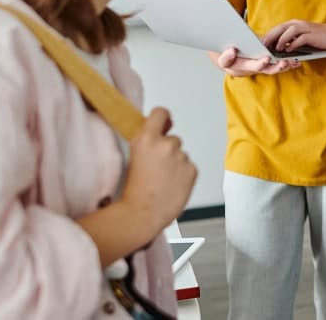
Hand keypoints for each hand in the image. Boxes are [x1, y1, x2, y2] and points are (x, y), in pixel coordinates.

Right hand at [120, 108, 197, 236]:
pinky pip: (189, 167)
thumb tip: (157, 133)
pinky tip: (171, 185)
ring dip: (175, 163)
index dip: (162, 119)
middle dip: (167, 149)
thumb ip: (146, 142)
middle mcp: (166, 144)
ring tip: (162, 180)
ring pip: (181, 154)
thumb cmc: (133, 190)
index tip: (163, 123)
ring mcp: (181, 157)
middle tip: (156, 167)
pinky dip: (183, 174)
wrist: (141, 213)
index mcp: (146, 139)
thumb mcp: (133, 156)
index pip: (161, 113)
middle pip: (172, 139)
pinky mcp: (192, 169)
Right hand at [210, 47, 299, 76]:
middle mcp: (255, 68)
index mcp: (244, 67)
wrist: (231, 59)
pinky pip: (279, 63)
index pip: (252, 66)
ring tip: (296, 62)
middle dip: (277, 67)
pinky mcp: (268, 62)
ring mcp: (262, 66)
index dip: (259, 64)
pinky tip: (297, 60)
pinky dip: (288, 63)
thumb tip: (232, 52)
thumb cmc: (228, 59)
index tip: (266, 59)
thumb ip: (225, 58)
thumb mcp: (223, 59)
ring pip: (276, 67)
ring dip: (286, 65)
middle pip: (268, 70)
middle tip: (285, 63)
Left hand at [262, 19, 325, 51]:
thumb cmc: (317, 38)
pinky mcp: (312, 35)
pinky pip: (300, 39)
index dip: (268, 35)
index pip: (278, 28)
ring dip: (281, 40)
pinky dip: (293, 44)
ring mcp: (305, 29)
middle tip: (262, 46)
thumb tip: (278, 46)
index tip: (260, 43)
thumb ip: (291, 39)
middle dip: (270, 37)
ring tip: (275, 49)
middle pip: (280, 28)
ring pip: (289, 32)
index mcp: (294, 24)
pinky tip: (288, 50)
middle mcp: (298, 24)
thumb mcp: (302, 36)